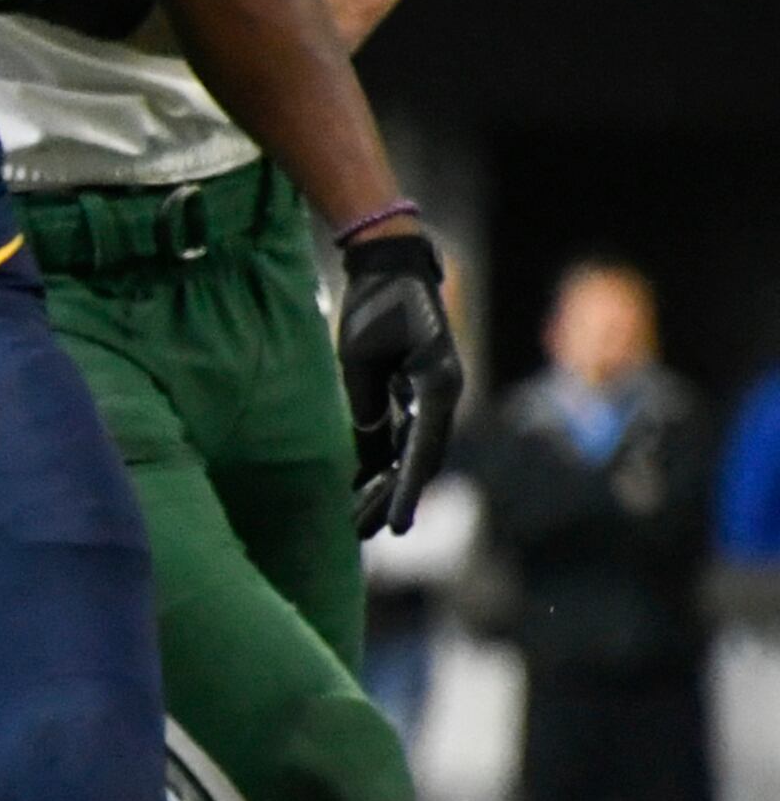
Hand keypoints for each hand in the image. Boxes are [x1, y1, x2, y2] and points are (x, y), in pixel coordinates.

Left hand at [341, 230, 465, 535]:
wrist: (390, 266)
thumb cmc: (374, 304)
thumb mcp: (359, 357)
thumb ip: (365, 406)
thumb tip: (365, 452)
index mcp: (437, 387)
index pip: (421, 452)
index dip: (408, 492)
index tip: (397, 527)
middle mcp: (441, 396)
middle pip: (418, 459)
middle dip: (392, 498)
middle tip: (366, 534)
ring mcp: (431, 394)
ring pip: (409, 451)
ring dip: (386, 484)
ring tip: (359, 521)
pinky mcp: (415, 390)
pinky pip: (400, 435)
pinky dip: (382, 460)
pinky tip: (362, 485)